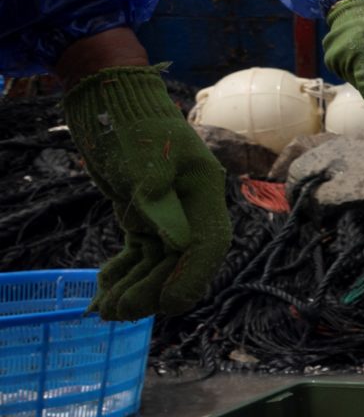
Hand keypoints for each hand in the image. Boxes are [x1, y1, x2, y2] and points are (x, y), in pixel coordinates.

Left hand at [62, 66, 232, 319]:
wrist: (112, 104)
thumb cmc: (133, 122)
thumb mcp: (145, 151)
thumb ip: (156, 187)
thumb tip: (168, 228)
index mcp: (204, 192)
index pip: (207, 244)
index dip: (190, 277)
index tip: (166, 304)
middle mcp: (190, 209)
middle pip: (179, 261)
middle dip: (151, 290)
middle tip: (118, 312)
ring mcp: (166, 214)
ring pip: (157, 263)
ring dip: (133, 288)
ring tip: (105, 310)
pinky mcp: (143, 216)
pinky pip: (138, 253)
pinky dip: (122, 272)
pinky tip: (103, 286)